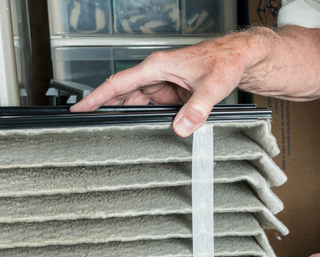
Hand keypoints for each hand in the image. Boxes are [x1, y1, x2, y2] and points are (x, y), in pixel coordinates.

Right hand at [70, 34, 255, 136]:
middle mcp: (157, 74)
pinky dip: (148, 118)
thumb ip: (196, 109)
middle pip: (124, 95)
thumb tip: (181, 128)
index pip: (119, 83)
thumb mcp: (212, 87)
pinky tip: (145, 131)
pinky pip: (154, 107)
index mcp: (157, 67)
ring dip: (129, 116)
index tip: (80, 108)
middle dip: (108, 110)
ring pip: (139, 103)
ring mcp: (165, 84)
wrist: (240, 58)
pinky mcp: (174, 93)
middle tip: (91, 129)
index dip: (97, 96)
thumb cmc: (225, 61)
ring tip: (114, 134)